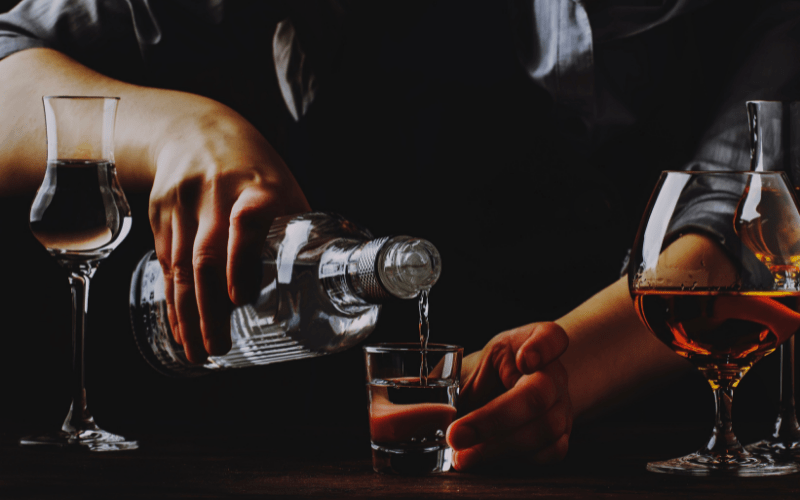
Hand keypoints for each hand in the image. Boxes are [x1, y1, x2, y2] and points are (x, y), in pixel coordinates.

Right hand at [148, 107, 309, 362]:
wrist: (195, 128)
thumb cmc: (253, 169)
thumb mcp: (283, 188)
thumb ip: (296, 232)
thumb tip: (324, 285)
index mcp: (255, 188)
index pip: (247, 222)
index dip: (242, 260)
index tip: (242, 298)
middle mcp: (215, 195)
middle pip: (206, 256)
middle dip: (210, 308)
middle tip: (217, 346)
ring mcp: (183, 204)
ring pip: (179, 266)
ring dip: (187, 313)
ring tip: (196, 350)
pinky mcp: (160, 213)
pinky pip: (164, 263)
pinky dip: (172, 298)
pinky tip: (180, 324)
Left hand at [446, 322, 570, 469]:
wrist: (522, 390)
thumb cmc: (493, 373)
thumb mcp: (473, 362)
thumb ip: (446, 376)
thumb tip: (395, 393)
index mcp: (532, 342)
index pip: (551, 337)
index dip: (543, 348)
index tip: (524, 360)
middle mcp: (553, 373)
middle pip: (537, 395)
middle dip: (494, 419)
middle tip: (456, 434)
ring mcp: (562, 404)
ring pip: (542, 429)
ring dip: (496, 446)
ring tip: (461, 456)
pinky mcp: (561, 434)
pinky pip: (549, 451)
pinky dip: (514, 457)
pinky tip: (483, 457)